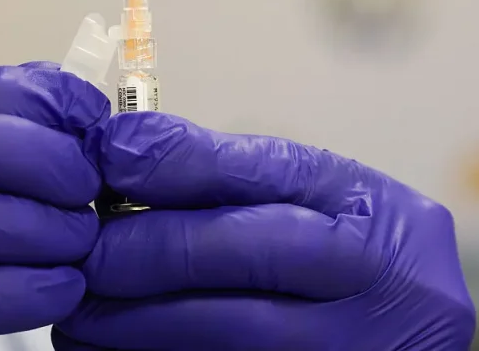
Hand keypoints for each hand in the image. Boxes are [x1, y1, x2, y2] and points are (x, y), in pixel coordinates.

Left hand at [54, 112, 475, 349]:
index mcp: (365, 216)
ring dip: (130, 321)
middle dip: (141, 253)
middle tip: (83, 253)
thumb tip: (120, 148)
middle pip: (235, 258)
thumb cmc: (343, 250)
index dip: (172, 164)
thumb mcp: (309, 196)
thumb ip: (223, 170)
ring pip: (216, 335)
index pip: (261, 175)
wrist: (397, 328)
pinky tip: (107, 346)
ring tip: (80, 307)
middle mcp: (368, 287)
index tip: (107, 156)